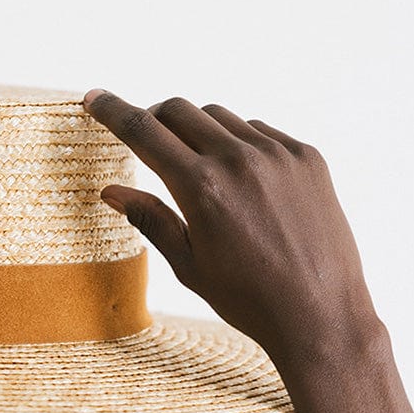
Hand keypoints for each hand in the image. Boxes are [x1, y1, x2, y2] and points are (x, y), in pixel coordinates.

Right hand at [82, 90, 382, 370]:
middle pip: (180, 110)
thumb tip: (111, 191)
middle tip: (146, 138)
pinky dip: (238, 144)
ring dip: (198, 132)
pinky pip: (260, 132)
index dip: (113, 111)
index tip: (94, 98)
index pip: (144, 132)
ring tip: (198, 170)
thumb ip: (150, 219)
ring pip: (221, 118)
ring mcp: (278, 153)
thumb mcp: (188, 265)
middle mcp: (239, 160)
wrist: (319, 313)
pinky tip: (240, 180)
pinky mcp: (306, 157)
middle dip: (154, 118)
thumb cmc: (248, 299)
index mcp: (201, 188)